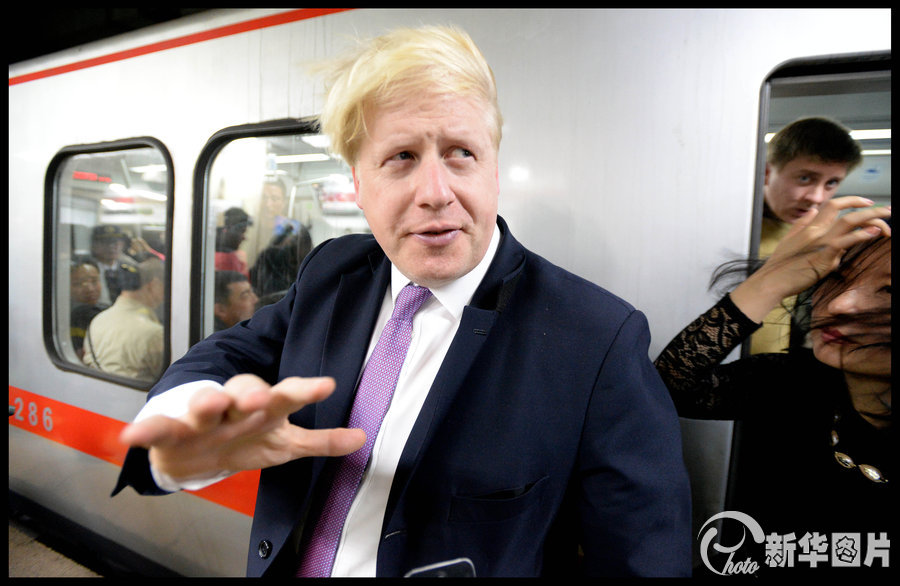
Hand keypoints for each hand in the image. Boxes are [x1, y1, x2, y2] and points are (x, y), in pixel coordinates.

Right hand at [119, 375, 365, 483]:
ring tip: (209, 404)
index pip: (286, 394)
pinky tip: (131, 435)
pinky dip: (144, 432)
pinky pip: (156, 430)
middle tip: (263, 397)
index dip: (305, 389)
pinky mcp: (169, 432)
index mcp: (263, 408)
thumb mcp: (283, 444)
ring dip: (206, 403)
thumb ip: (320, 441)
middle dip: (254, 393)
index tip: (326, 385)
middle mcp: (233, 407)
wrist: (192, 452)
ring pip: (204, 405)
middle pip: (244, 392)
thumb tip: (360, 438)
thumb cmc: (243, 441)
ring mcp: (200, 418)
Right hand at [731, 197, 889, 322]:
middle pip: (847, 212)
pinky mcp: (823, 257)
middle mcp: (816, 231)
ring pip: (850, 222)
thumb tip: (811, 211)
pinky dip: (861, 235)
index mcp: (809, 227)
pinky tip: (874, 234)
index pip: (833, 205)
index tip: (867, 203)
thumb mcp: (788, 239)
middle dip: (871, 210)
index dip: (852, 200)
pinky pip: (845, 241)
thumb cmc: (779, 265)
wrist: (771, 281)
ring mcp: (820, 243)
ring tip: (887, 224)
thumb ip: (801, 224)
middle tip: (887, 211)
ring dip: (872, 219)